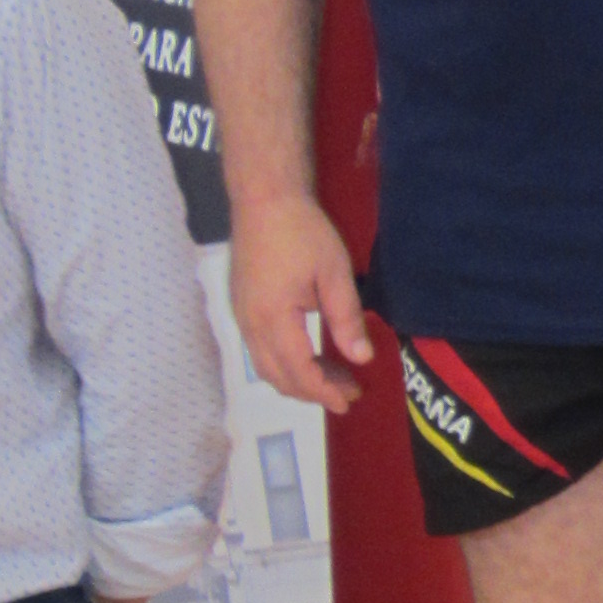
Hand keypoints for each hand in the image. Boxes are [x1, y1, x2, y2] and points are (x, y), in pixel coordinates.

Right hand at [228, 189, 372, 413]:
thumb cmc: (302, 232)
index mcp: (272, 318)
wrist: (264, 200)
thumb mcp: (334, 273)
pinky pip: (260, 349)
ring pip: (266, 366)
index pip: (299, 372)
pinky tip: (311, 355)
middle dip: (313, 391)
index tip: (348, 402)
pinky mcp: (241, 307)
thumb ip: (346, 319)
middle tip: (348, 392)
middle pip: (278, 376)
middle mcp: (249, 325)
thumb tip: (362, 358)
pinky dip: (286, 362)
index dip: (324, 392)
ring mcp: (241, 316)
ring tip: (334, 377)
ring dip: (299, 379)